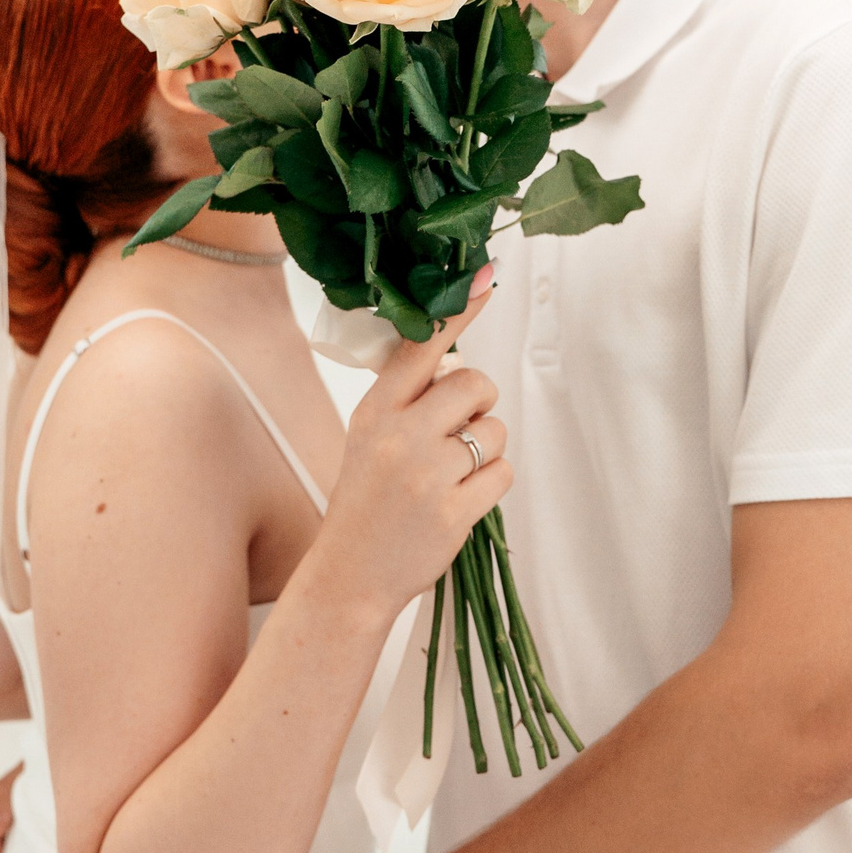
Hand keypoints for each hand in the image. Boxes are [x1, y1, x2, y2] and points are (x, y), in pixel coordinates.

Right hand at [315, 286, 511, 625]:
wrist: (349, 574)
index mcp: (375, 410)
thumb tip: (456, 359)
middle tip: (458, 430)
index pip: (421, 346)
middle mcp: (399, 437)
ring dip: (486, 449)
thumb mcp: (367, 437)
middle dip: (480, 403)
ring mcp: (426, 476)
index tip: (483, 277)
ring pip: (494, 431)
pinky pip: (503, 473)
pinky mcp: (453, 513)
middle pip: (475, 384)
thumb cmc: (366, 500)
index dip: (456, 311)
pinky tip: (461, 499)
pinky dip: (492, 484)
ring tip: (453, 474)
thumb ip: (406, 399)